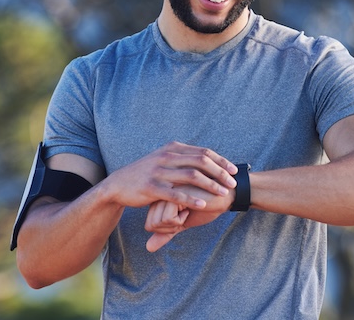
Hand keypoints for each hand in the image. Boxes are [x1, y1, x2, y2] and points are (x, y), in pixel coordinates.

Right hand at [103, 141, 236, 210]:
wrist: (119, 185)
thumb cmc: (146, 173)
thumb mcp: (164, 159)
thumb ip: (183, 156)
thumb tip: (207, 158)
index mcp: (173, 148)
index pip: (203, 152)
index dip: (221, 161)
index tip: (235, 170)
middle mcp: (167, 156)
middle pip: (201, 161)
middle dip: (220, 172)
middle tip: (233, 183)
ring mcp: (159, 171)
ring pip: (191, 176)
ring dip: (210, 185)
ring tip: (223, 193)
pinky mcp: (152, 187)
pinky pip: (176, 194)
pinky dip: (192, 199)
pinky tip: (203, 205)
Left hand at [144, 184, 234, 251]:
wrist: (225, 196)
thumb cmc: (205, 207)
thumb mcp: (182, 223)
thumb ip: (165, 234)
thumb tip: (148, 248)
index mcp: (158, 197)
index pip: (149, 225)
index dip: (167, 229)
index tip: (182, 217)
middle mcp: (159, 192)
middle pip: (151, 225)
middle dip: (171, 227)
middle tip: (186, 214)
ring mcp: (165, 191)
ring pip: (158, 222)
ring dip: (177, 223)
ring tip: (189, 209)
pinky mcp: (173, 193)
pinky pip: (168, 218)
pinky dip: (182, 219)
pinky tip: (193, 206)